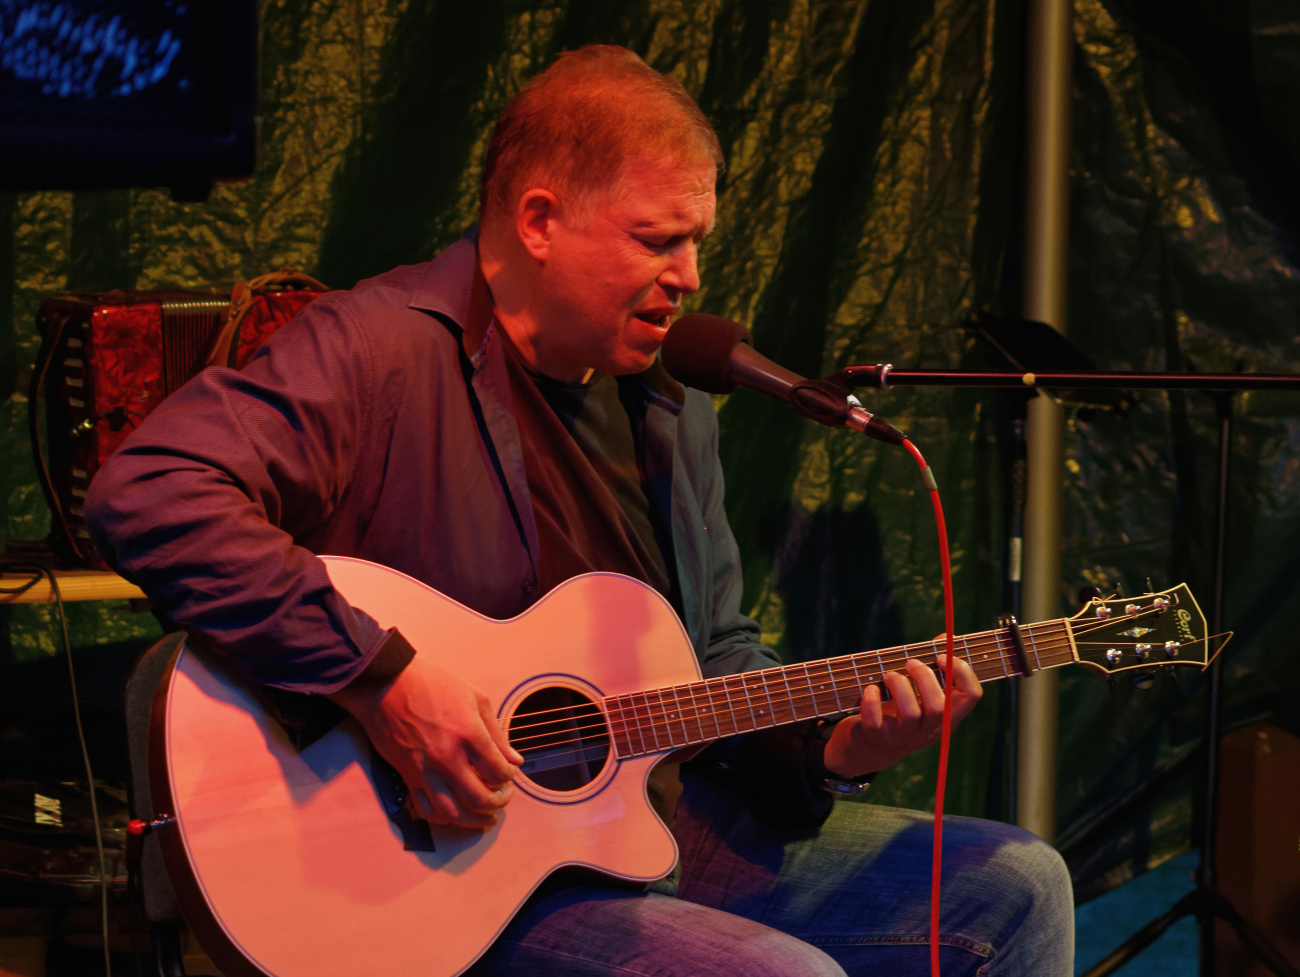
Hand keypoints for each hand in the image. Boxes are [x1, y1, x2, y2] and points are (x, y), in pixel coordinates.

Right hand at [329, 655, 523, 829]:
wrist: (386, 684)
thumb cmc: (433, 685)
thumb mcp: (475, 697)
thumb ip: (497, 733)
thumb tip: (514, 761)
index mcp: (469, 734)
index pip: (498, 772)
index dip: (509, 778)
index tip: (508, 774)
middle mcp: (447, 757)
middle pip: (479, 799)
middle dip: (498, 803)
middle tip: (503, 797)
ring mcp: (425, 770)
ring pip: (452, 813)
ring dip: (473, 820)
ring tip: (485, 816)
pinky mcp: (407, 776)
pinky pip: (425, 809)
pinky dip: (443, 818)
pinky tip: (455, 812)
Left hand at [822, 654, 981, 777]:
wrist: (870, 745)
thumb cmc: (899, 709)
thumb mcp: (919, 692)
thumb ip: (933, 666)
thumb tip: (945, 637)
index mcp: (947, 714)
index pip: (971, 696)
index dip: (962, 671)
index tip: (942, 656)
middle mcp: (930, 729)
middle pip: (939, 707)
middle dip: (924, 678)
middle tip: (910, 663)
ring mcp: (904, 737)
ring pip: (911, 714)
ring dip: (900, 686)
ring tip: (889, 675)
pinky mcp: (877, 738)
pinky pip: (876, 723)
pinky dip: (872, 702)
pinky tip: (870, 689)